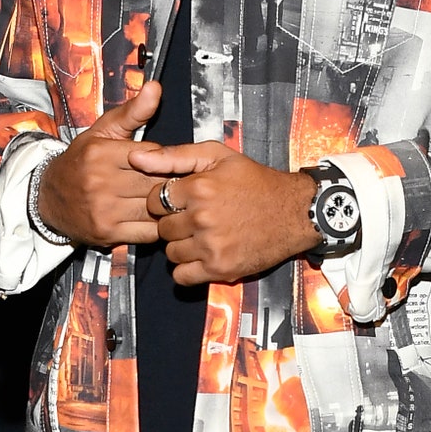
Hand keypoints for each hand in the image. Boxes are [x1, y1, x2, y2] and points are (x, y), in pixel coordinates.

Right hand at [36, 82, 162, 247]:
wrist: (48, 198)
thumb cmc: (81, 162)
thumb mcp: (103, 131)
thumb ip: (133, 112)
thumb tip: (155, 87)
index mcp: (102, 154)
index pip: (153, 156)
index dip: (166, 160)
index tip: (170, 163)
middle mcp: (100, 182)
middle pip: (156, 183)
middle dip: (171, 183)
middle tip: (180, 183)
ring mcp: (103, 210)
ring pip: (155, 208)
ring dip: (168, 206)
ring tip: (173, 200)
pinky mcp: (107, 233)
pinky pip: (147, 232)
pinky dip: (158, 225)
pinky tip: (159, 217)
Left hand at [129, 137, 316, 284]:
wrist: (294, 212)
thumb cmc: (256, 182)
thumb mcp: (218, 156)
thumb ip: (175, 156)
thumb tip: (136, 159)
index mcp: (198, 188)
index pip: (155, 201)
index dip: (165, 201)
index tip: (182, 202)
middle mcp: (202, 218)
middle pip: (162, 228)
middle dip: (174, 223)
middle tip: (196, 219)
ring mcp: (210, 246)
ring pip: (170, 252)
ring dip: (180, 246)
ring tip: (202, 236)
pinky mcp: (220, 269)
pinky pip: (182, 276)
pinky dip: (187, 269)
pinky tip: (202, 256)